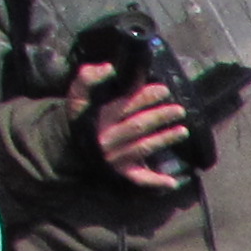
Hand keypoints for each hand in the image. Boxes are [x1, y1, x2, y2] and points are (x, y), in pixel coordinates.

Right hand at [67, 63, 190, 190]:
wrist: (67, 147)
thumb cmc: (80, 116)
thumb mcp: (78, 93)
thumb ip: (88, 76)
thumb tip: (109, 68)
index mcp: (100, 117)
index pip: (125, 106)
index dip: (145, 97)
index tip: (164, 90)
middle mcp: (108, 138)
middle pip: (137, 126)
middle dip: (159, 117)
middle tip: (179, 110)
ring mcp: (115, 157)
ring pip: (142, 148)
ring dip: (163, 140)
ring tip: (183, 131)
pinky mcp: (119, 172)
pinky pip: (138, 178)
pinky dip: (154, 181)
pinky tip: (172, 182)